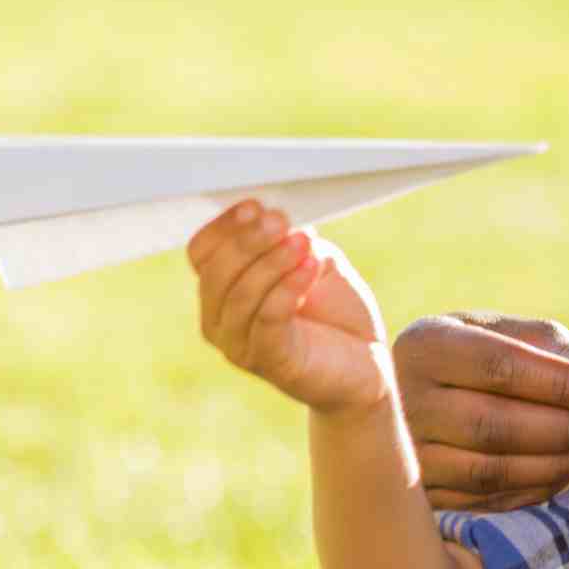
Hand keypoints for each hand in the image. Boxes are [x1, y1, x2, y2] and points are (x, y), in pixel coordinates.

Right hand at [188, 201, 389, 414]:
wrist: (365, 362)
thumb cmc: (335, 311)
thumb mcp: (313, 260)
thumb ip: (291, 240)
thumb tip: (275, 219)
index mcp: (222, 290)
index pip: (202, 253)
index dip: (224, 227)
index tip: (255, 205)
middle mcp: (219, 320)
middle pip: (216, 273)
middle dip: (248, 241)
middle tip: (280, 220)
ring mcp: (240, 345)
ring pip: (241, 296)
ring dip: (273, 262)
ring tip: (304, 241)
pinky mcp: (271, 362)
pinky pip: (269, 320)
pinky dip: (288, 288)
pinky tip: (310, 268)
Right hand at [393, 313, 568, 510]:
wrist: (419, 400)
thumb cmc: (480, 359)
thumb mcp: (516, 341)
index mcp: (426, 344)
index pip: (501, 366)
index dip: (564, 384)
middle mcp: (399, 400)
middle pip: (494, 423)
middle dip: (567, 428)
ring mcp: (402, 455)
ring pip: (489, 470)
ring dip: (558, 465)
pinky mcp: (416, 496)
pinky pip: (484, 501)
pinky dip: (535, 491)